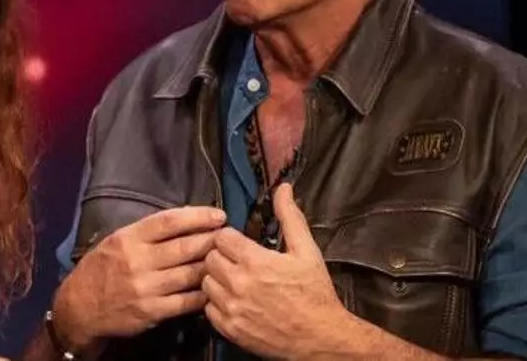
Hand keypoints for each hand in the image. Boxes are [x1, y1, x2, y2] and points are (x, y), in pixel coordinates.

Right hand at [53, 206, 226, 352]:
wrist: (80, 307)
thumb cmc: (102, 269)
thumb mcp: (117, 241)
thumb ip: (147, 232)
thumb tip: (185, 218)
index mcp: (129, 238)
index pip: (169, 221)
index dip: (197, 216)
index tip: (218, 215)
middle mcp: (137, 261)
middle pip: (184, 247)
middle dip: (211, 241)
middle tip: (228, 238)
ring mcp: (145, 288)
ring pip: (190, 274)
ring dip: (211, 267)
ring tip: (225, 261)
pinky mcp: (151, 312)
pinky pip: (186, 302)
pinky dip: (202, 294)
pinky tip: (212, 288)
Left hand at [201, 183, 349, 359]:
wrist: (321, 337)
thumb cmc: (315, 293)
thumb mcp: (307, 250)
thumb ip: (290, 217)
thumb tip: (283, 188)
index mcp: (255, 261)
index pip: (221, 237)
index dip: (229, 237)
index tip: (238, 243)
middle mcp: (239, 284)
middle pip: (210, 258)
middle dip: (221, 256)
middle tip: (236, 261)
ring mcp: (232, 308)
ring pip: (206, 283)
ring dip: (217, 279)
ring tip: (235, 281)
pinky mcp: (230, 329)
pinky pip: (208, 309)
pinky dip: (217, 303)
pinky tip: (234, 301)